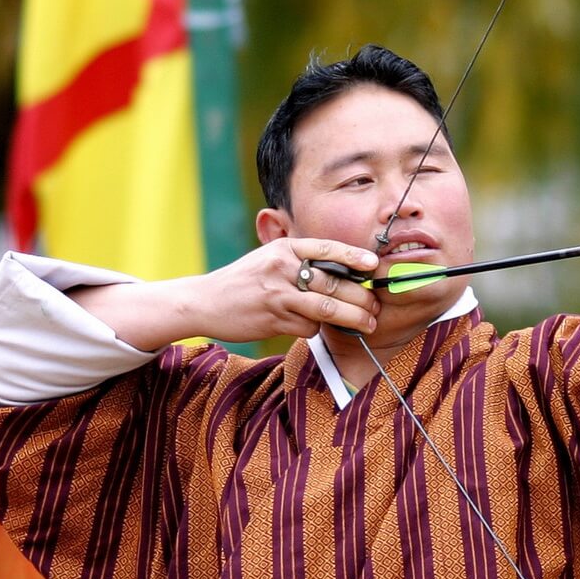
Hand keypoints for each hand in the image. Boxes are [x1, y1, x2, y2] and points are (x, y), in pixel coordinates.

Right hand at [187, 237, 382, 342]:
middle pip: (334, 283)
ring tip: (369, 324)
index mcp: (283, 249)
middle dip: (362, 298)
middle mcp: (281, 268)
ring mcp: (277, 295)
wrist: (203, 302)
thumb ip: (299, 261)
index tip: (374, 264)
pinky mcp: (273, 320)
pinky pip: (308, 327)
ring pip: (327, 308)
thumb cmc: (243, 281)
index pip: (327, 248)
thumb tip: (343, 271)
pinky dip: (316, 329)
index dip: (354, 256)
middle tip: (376, 308)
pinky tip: (313, 327)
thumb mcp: (268, 259)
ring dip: (353, 318)